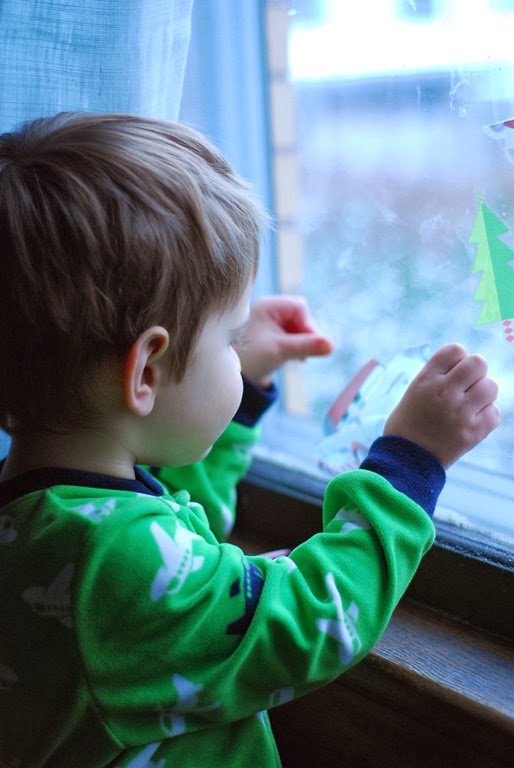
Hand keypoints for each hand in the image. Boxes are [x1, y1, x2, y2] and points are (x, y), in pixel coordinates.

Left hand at [235, 295, 332, 387]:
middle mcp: (266, 310)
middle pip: (298, 317)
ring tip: (295, 359)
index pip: (300, 308)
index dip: (309, 326)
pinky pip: (287, 336)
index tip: (308, 346)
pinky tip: (289, 359)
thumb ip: (305, 346)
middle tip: (303, 355)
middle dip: (304, 335)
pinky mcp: (266, 336)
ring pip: (294, 328)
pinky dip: (291, 347)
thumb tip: (332, 346)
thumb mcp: (279, 351)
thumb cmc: (249, 358)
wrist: (226, 375)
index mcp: (267, 306)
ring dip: (298, 343)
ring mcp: (266, 323)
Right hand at [383, 344, 499, 467]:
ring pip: (490, 386)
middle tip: (467, 387)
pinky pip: (494, 412)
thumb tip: (462, 367)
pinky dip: (487, 415)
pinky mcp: (472, 432)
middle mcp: (444, 392)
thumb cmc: (406, 426)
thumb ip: (436, 378)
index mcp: (426, 379)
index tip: (454, 372)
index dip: (459, 359)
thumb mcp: (413, 392)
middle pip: (478, 363)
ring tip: (471, 404)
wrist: (404, 460)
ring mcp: (460, 412)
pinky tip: (473, 420)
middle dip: (476, 373)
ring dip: (484, 393)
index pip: (456, 350)